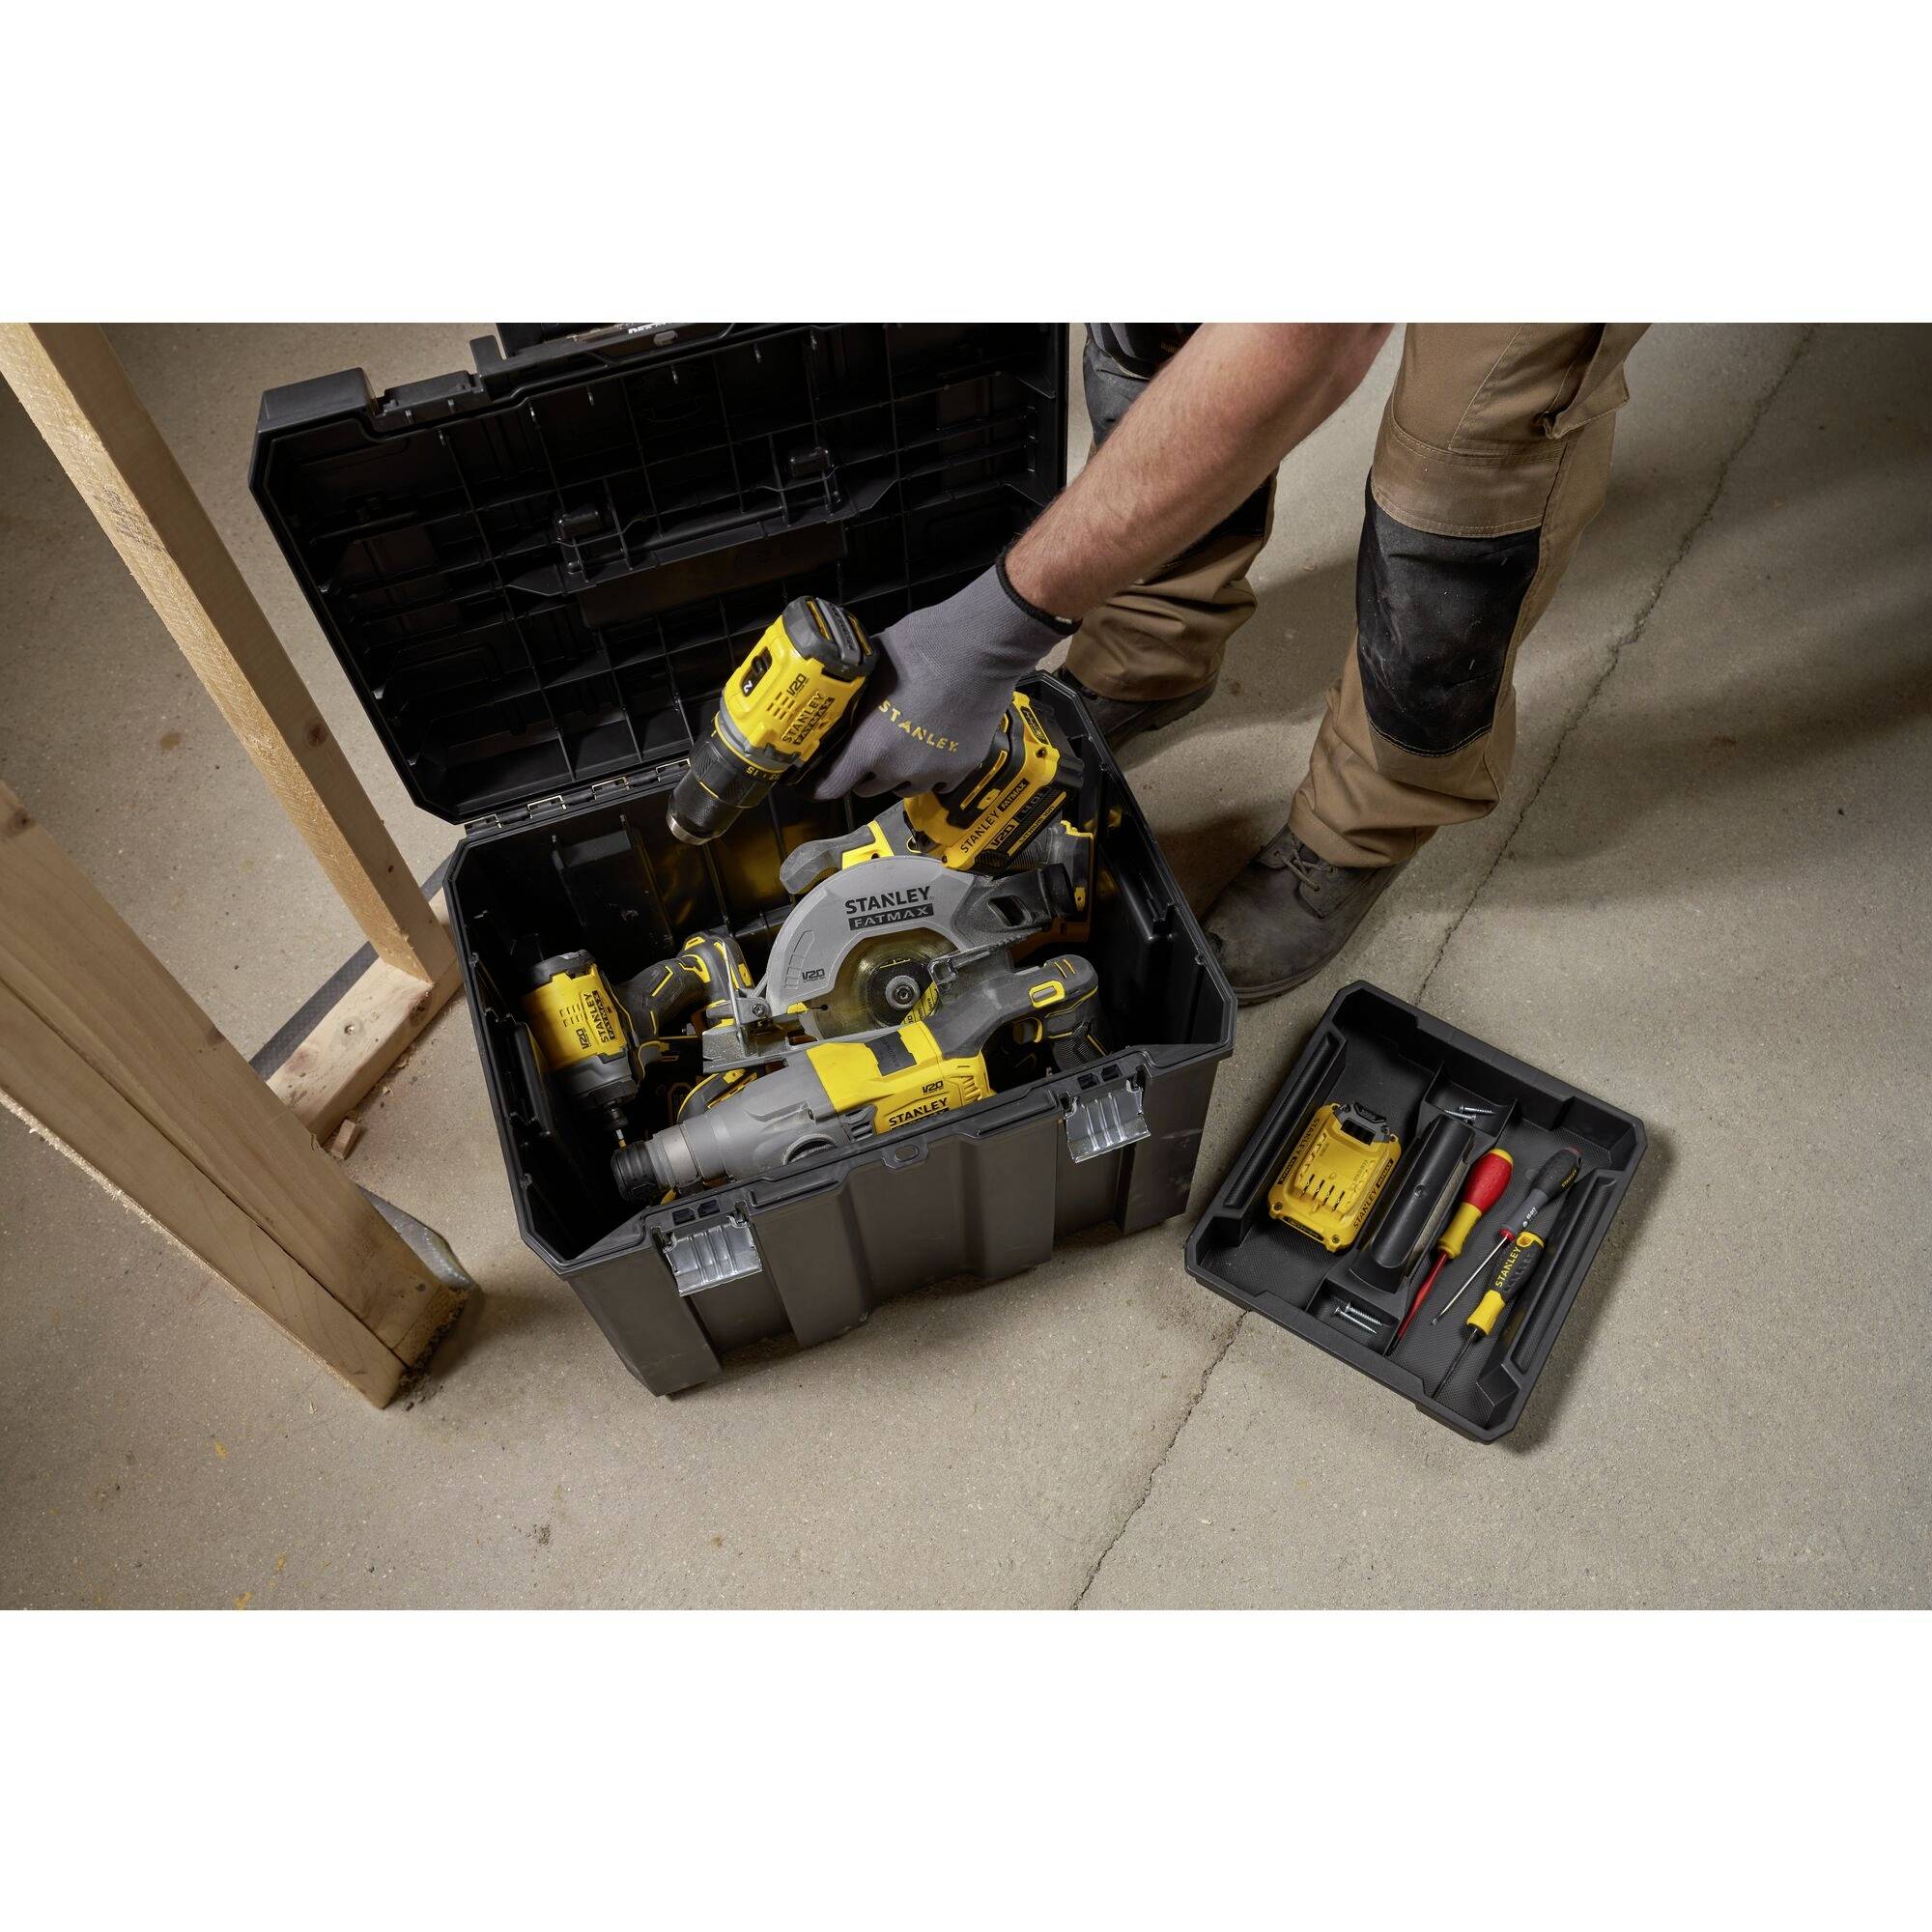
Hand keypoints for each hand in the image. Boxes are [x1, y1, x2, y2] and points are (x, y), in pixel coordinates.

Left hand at [810, 562, 1068, 799]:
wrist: (979, 647)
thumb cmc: (921, 646)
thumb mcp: (874, 664)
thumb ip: (856, 690)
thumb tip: (842, 687)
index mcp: (870, 745)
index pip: (834, 785)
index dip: (820, 786)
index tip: (815, 784)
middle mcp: (900, 768)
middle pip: (869, 788)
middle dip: (864, 773)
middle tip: (866, 752)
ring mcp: (934, 772)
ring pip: (906, 788)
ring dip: (898, 775)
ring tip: (903, 750)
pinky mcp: (964, 767)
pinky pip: (940, 782)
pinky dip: (932, 772)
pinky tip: (934, 750)